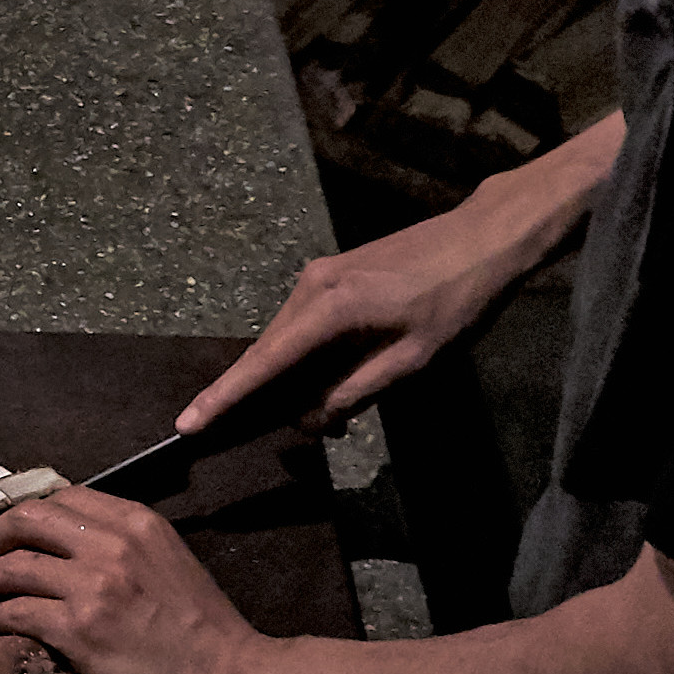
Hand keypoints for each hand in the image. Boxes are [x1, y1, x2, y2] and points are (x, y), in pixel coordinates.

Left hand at [0, 488, 264, 673]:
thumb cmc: (207, 631)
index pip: (62, 496)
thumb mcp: (171, 561)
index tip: (9, 532)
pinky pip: (13, 611)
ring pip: (9, 566)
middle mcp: (112, 544)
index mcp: (137, 522)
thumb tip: (74, 547)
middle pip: (25, 520)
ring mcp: (93, 585)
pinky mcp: (78, 629)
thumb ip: (127, 545)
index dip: (24, 513)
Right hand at [178, 128, 616, 438]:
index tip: (188, 423)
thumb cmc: (457, 301)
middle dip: (271, 397)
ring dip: (298, 378)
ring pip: (289, 338)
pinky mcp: (336, 272)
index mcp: (328, 307)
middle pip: (270, 351)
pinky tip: (337, 379)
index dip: (225, 397)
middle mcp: (311, 285)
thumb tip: (308, 419)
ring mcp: (321, 274)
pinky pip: (306, 323)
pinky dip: (312, 355)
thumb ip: (355, 391)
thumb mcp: (412, 360)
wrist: (486, 238)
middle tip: (302, 435)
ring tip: (329, 416)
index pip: (264, 362)